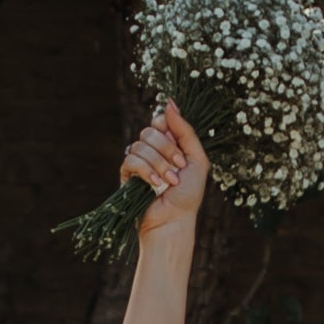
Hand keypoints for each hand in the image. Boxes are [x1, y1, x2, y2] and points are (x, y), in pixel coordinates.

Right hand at [118, 100, 208, 240]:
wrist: (174, 220)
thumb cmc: (188, 194)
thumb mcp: (197, 159)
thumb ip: (185, 131)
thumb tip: (169, 103)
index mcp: (169, 144)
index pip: (160, 121)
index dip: (168, 130)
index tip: (180, 151)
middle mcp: (153, 150)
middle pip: (150, 131)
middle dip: (167, 151)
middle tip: (178, 168)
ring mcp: (139, 162)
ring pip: (140, 145)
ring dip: (159, 165)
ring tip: (169, 182)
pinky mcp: (127, 175)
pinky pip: (130, 160)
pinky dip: (146, 171)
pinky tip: (155, 185)